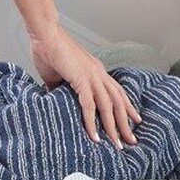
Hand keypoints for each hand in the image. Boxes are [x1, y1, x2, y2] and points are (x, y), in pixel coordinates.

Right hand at [29, 28, 140, 147]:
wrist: (44, 35)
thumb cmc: (49, 52)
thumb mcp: (57, 76)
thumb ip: (61, 90)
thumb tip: (54, 102)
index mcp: (96, 71)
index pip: (117, 92)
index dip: (127, 107)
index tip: (134, 121)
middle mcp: (99, 74)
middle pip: (118, 102)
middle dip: (126, 123)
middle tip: (132, 140)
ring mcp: (92, 76)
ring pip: (108, 106)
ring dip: (114, 127)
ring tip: (117, 144)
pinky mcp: (81, 80)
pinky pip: (89, 106)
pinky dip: (92, 123)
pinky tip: (95, 137)